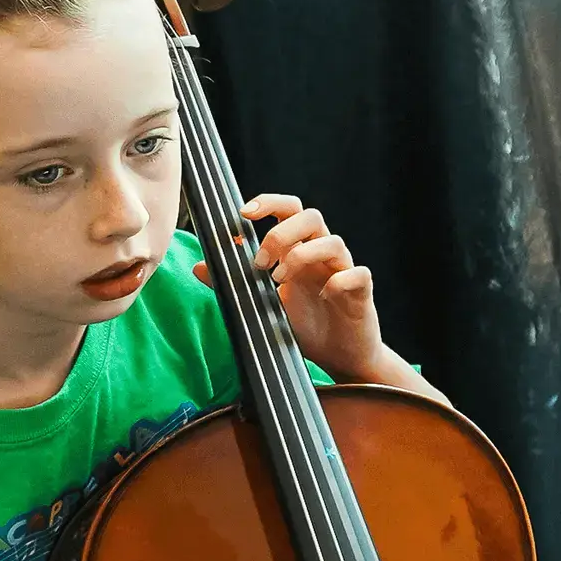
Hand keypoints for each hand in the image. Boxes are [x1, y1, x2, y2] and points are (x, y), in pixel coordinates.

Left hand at [196, 194, 384, 383]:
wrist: (338, 357)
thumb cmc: (305, 326)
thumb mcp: (261, 305)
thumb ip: (233, 285)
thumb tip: (199, 266)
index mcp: (299, 251)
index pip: (289, 211)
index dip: (270, 203)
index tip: (244, 214)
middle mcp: (322, 255)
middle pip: (311, 217)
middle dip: (281, 233)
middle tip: (261, 262)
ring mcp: (343, 270)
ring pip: (334, 242)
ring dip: (303, 256)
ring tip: (281, 281)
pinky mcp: (361, 292)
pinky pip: (357, 274)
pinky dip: (339, 281)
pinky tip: (325, 296)